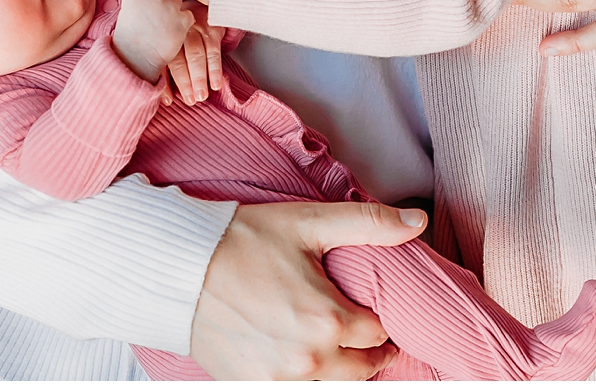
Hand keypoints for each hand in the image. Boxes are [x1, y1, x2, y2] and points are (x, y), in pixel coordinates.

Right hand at [111, 0, 193, 83]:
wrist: (138, 61)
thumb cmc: (128, 42)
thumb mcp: (125, 15)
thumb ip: (136, 0)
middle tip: (153, 17)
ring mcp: (169, 6)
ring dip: (172, 9)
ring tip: (164, 26)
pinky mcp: (182, 19)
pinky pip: (187, 14)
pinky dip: (183, 22)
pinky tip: (174, 31)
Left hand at [163, 2, 225, 105]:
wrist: (199, 6)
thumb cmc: (180, 32)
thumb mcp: (168, 43)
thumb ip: (165, 64)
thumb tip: (164, 98)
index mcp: (162, 38)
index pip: (161, 63)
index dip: (164, 83)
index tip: (168, 101)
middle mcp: (176, 33)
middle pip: (178, 59)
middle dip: (184, 81)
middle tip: (190, 100)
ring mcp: (194, 29)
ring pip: (196, 54)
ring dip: (199, 76)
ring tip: (202, 96)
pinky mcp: (211, 28)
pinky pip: (213, 50)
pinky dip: (215, 68)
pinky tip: (216, 84)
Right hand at [190, 200, 426, 378]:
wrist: (177, 267)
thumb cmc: (243, 240)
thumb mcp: (308, 223)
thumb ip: (368, 224)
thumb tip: (417, 221)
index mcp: (327, 319)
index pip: (378, 333)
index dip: (378, 320)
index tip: (372, 311)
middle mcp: (308, 359)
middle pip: (362, 370)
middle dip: (368, 352)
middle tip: (364, 335)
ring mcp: (279, 380)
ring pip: (333, 387)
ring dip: (340, 371)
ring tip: (336, 349)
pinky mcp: (253, 388)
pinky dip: (306, 382)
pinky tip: (301, 361)